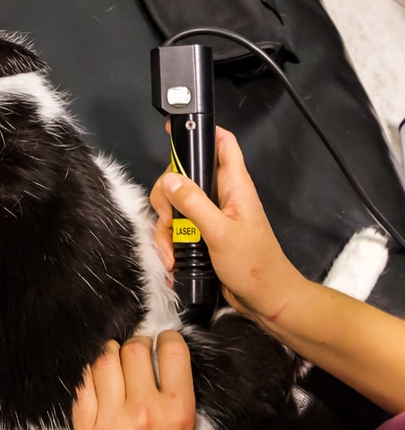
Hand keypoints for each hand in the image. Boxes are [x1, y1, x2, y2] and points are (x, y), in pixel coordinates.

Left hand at [71, 333, 202, 429]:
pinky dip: (89, 378)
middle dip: (134, 344)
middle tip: (134, 351)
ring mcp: (112, 420)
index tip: (161, 340)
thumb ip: (182, 408)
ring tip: (111, 360)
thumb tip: (170, 372)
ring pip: (104, 362)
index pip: (172, 352)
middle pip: (134, 350)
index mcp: (178, 412)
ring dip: (108, 355)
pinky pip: (83, 388)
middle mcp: (145, 411)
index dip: (165, 338)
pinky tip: (95, 382)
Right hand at [149, 127, 303, 321]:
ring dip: (166, 229)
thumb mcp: (220, 232)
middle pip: (183, 176)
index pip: (222, 144)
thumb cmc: (253, 264)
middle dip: (167, 197)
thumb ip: (194, 203)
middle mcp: (221, 196)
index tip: (175, 130)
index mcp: (234, 186)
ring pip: (174, 206)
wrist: (264, 299)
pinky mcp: (201, 235)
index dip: (201, 132)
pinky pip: (176, 230)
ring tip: (172, 251)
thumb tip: (169, 179)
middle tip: (168, 219)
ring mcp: (209, 216)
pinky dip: (169, 244)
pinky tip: (173, 260)